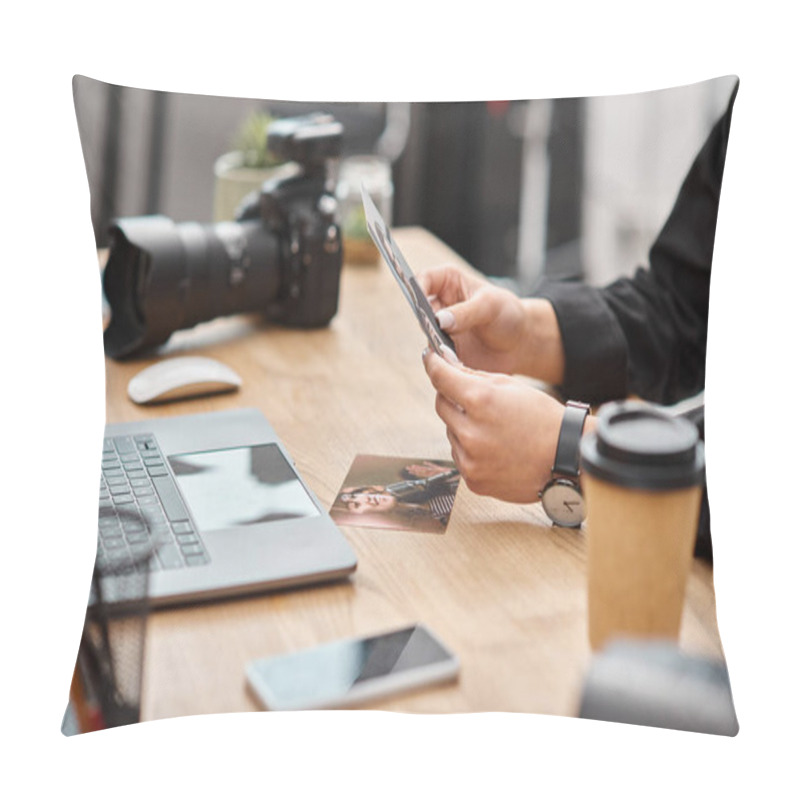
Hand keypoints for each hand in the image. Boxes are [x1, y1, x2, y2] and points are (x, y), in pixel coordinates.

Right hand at [418, 265, 565, 383]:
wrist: (519, 344)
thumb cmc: (507, 314)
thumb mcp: (490, 306)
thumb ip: (466, 312)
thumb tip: (440, 319)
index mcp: (448, 281)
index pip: (424, 279)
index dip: (417, 288)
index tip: (420, 303)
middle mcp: (439, 305)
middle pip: (419, 310)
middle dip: (425, 321)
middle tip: (437, 329)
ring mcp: (440, 329)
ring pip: (426, 335)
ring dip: (436, 343)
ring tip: (453, 350)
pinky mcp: (443, 351)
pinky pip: (434, 356)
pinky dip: (443, 360)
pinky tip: (457, 363)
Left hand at [422, 349, 563, 502]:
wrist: (566, 459)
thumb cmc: (542, 419)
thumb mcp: (510, 386)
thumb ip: (473, 375)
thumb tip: (445, 366)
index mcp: (480, 401)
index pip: (440, 377)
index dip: (433, 364)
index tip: (430, 359)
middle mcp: (470, 432)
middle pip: (441, 405)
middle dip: (451, 397)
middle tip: (468, 397)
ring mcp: (470, 459)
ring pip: (450, 433)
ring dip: (462, 426)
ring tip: (493, 428)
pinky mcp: (473, 479)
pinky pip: (460, 456)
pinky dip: (470, 449)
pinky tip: (494, 447)